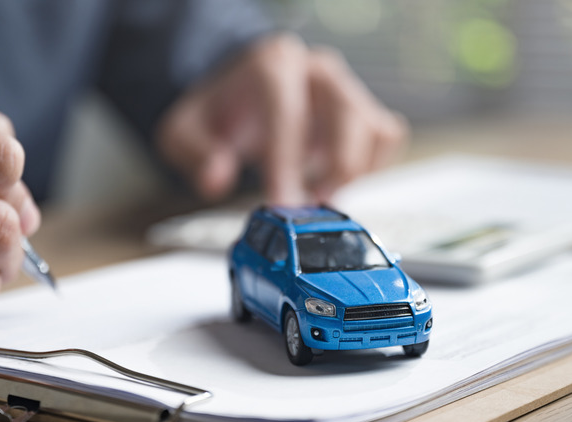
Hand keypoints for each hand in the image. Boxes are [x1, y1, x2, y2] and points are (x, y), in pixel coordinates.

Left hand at [157, 34, 407, 204]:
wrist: (239, 93)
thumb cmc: (219, 112)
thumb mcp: (185, 130)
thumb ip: (196, 154)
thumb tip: (215, 178)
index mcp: (272, 66)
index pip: (287, 113)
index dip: (287, 163)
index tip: (283, 204)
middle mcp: (316, 71)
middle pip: (346, 115)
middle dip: (331, 169)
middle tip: (309, 206)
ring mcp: (344, 88)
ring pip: (373, 128)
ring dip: (352, 172)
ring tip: (319, 194)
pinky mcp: (362, 110)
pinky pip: (385, 137)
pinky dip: (369, 168)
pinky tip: (335, 181)